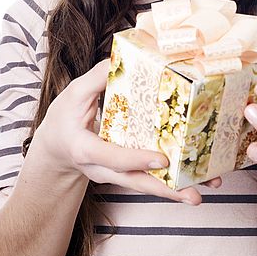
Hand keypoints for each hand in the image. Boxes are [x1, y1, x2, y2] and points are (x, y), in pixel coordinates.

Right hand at [34, 59, 219, 204]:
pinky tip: (196, 181)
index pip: (112, 158)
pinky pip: (150, 179)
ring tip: (200, 195)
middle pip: (135, 182)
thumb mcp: (73, 94)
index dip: (136, 160)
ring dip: (175, 191)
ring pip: (146, 186)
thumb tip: (119, 59)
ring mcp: (115, 175)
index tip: (161, 159)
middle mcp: (102, 169)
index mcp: (86, 150)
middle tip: (193, 196)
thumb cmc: (65, 118)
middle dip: (165, 189)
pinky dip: (173, 183)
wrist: (56, 147)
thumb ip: (96, 78)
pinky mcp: (126, 173)